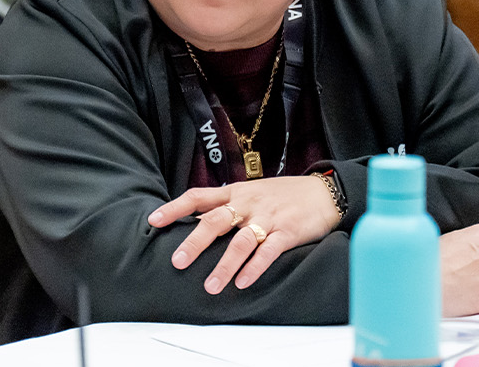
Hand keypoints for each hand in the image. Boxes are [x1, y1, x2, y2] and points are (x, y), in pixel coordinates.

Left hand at [146, 176, 342, 293]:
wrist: (324, 192)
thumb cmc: (283, 195)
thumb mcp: (251, 193)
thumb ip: (226, 206)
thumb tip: (196, 222)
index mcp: (235, 193)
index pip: (198, 196)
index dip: (175, 208)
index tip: (153, 220)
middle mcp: (248, 204)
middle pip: (215, 220)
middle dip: (195, 242)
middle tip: (177, 261)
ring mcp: (268, 218)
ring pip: (241, 241)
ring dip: (224, 265)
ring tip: (210, 286)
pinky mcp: (288, 232)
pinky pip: (268, 251)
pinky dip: (255, 268)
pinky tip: (243, 283)